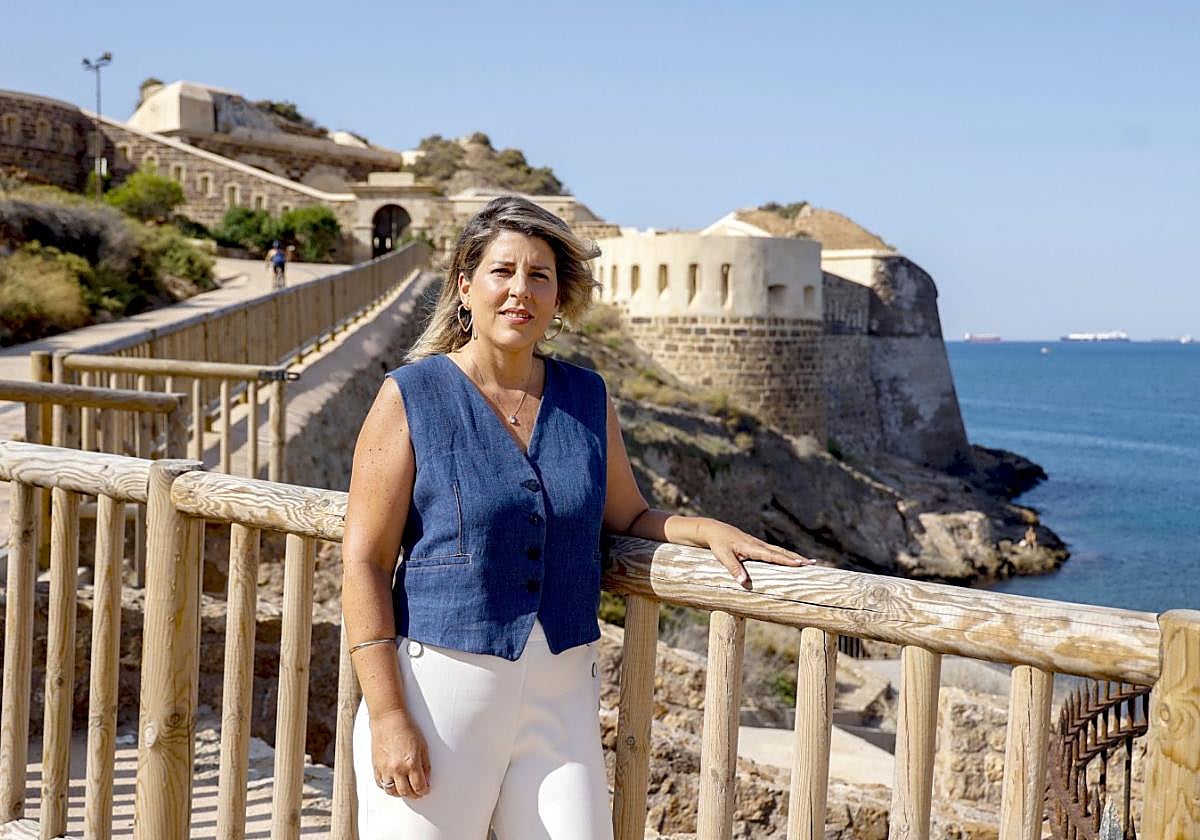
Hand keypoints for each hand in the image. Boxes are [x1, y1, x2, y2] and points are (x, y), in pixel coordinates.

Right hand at [370, 707, 430, 797]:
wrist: (388, 719)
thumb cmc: (407, 728)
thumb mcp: (423, 746)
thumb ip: (425, 765)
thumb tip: (427, 780)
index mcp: (411, 763)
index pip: (419, 787)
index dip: (424, 791)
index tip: (426, 790)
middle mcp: (397, 768)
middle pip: (406, 792)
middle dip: (414, 795)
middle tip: (418, 793)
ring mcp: (385, 769)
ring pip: (392, 791)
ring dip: (400, 793)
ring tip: (406, 789)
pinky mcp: (376, 766)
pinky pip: (380, 784)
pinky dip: (387, 787)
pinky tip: (393, 783)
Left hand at [699, 519, 813, 589]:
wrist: (714, 530)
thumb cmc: (718, 544)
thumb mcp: (723, 557)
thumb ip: (734, 569)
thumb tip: (744, 583)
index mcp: (752, 547)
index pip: (772, 555)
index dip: (786, 560)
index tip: (800, 564)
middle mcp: (758, 545)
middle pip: (781, 552)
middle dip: (797, 558)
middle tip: (813, 564)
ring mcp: (759, 544)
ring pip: (780, 551)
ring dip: (794, 556)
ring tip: (809, 562)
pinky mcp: (757, 546)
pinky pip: (775, 551)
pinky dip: (786, 555)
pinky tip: (792, 559)